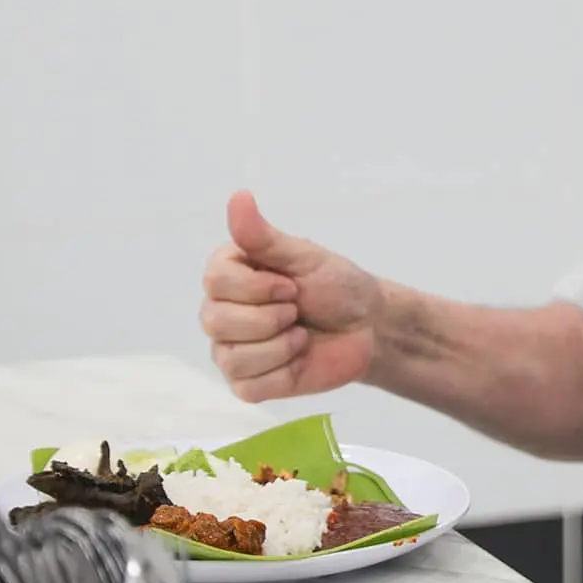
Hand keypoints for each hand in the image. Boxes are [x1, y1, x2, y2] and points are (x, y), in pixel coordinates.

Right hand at [201, 190, 383, 401]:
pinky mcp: (248, 383)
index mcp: (229, 274)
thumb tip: (238, 197)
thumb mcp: (304, 257)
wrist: (368, 327)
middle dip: (271, 316)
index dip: (259, 287)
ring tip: (300, 333)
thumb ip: (264, 236)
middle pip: (216, 321)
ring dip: (280, 345)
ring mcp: (231, 349)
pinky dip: (281, 371)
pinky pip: (247, 385)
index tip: (291, 284)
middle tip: (297, 309)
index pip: (214, 282)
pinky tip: (298, 357)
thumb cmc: (336, 286)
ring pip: (231, 357)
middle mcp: (221, 311)